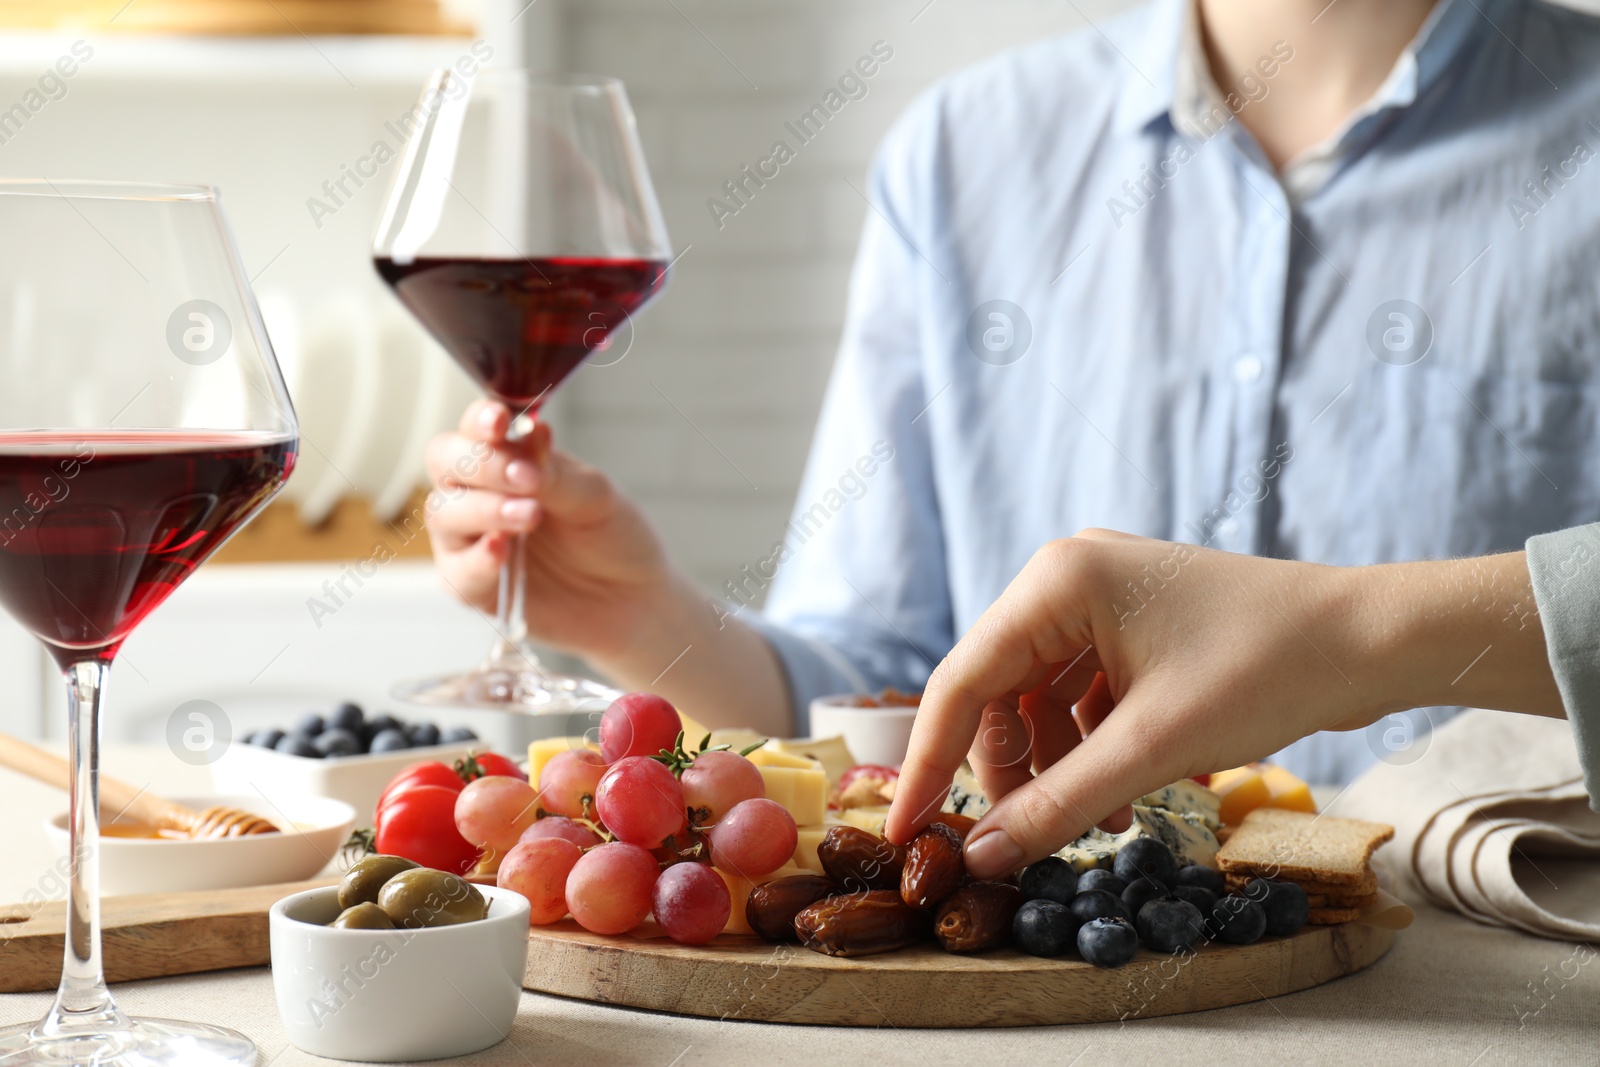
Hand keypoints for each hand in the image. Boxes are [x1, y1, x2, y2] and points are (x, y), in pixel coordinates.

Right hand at [424, 399, 672, 661]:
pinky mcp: (474, 586)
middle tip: (525, 477)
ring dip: (484, 509)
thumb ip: (556, 473)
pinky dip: (477, 558)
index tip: (500, 423)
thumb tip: (532, 433)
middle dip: (480, 465)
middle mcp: (480, 493)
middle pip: (444, 463)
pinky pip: (458, 571)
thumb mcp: (595, 498)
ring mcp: (471, 539)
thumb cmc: (612, 538)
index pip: (476, 429)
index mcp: (509, 459)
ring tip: (530, 515)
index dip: (480, 421)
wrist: (632, 598)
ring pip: (444, 513)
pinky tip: (501, 548)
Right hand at [883, 529, 1549, 878]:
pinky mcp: (1136, 629)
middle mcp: (1069, 579)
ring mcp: (1104, 601)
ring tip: (1095, 824)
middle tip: (1020, 838)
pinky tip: (1120, 799)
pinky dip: (1091, 750)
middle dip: (1009, 770)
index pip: (962, 679)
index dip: (930, 761)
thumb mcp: (1153, 748)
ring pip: (1040, 700)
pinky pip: (1082, 697)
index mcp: (1058, 580)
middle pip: (998, 691)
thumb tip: (985, 857)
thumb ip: (1060, 804)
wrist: (1373, 640)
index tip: (906, 827)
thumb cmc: (1268, 670)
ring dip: (1056, 766)